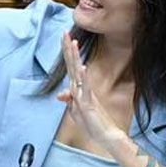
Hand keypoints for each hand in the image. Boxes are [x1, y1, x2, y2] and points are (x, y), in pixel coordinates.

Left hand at [57, 32, 125, 146]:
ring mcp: (85, 93)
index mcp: (78, 88)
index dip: (67, 52)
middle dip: (68, 48)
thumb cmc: (92, 122)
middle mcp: (81, 87)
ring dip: (75, 57)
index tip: (64, 38)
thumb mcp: (76, 111)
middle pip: (73, 64)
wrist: (105, 134)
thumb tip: (60, 94)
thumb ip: (69, 101)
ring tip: (73, 43)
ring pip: (78, 71)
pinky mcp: (89, 101)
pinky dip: (84, 77)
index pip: (71, 66)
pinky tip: (83, 67)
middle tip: (65, 32)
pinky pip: (86, 87)